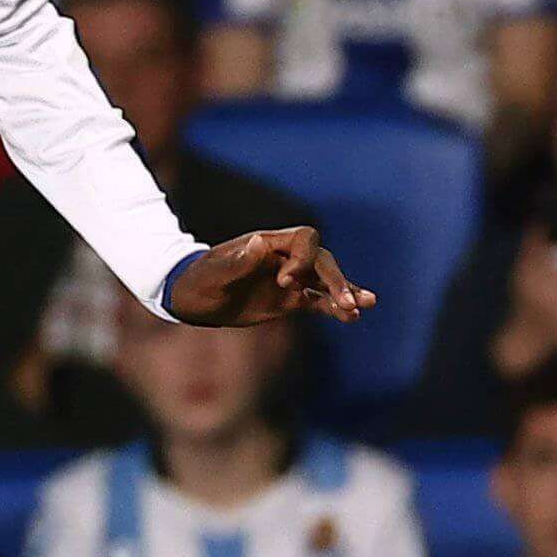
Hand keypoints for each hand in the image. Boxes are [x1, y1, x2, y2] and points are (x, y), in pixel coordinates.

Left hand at [164, 226, 370, 326]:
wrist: (192, 299)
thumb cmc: (198, 280)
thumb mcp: (212, 273)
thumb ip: (237, 262)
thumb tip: (258, 243)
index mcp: (268, 243)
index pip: (304, 240)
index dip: (303, 259)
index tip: (285, 282)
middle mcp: (284, 258)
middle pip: (321, 260)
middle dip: (334, 279)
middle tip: (344, 301)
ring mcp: (289, 279)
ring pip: (325, 281)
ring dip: (344, 291)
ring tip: (364, 305)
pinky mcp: (290, 300)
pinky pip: (319, 301)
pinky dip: (335, 308)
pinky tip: (354, 317)